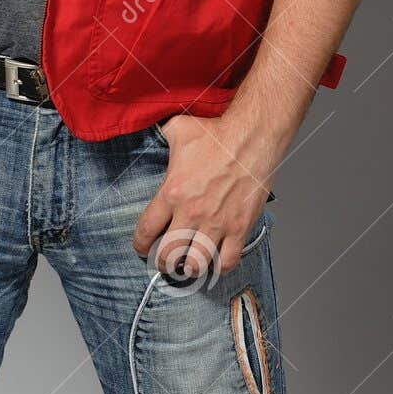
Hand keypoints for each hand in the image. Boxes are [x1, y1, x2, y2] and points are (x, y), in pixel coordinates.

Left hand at [132, 107, 282, 278]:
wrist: (252, 137)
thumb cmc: (217, 132)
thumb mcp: (178, 129)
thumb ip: (160, 135)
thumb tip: (149, 125)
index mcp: (172, 192)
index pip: (146, 230)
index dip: (140, 245)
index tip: (142, 249)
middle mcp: (191, 212)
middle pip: (168, 254)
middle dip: (163, 262)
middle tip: (165, 260)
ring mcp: (217, 223)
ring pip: (196, 264)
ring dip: (189, 268)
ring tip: (189, 264)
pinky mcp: (239, 227)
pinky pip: (227, 261)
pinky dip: (220, 266)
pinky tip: (216, 260)